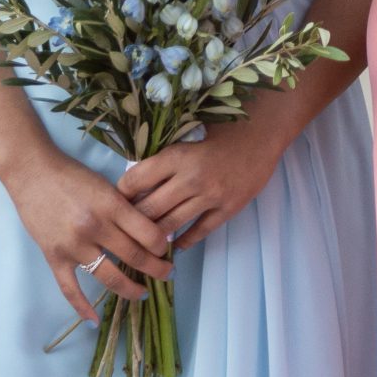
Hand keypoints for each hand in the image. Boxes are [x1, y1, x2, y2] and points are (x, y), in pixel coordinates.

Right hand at [2, 149, 175, 322]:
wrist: (32, 172)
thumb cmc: (71, 174)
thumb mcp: (105, 184)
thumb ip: (124, 207)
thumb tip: (148, 230)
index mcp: (111, 204)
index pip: (147, 233)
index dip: (162, 246)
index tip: (167, 251)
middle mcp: (95, 227)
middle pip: (134, 256)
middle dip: (156, 269)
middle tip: (167, 274)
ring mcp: (74, 245)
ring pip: (109, 276)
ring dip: (130, 289)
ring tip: (144, 293)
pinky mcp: (55, 257)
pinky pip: (70, 289)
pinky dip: (82, 307)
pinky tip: (94, 320)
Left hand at [116, 119, 289, 250]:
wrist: (261, 134)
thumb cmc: (221, 131)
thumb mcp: (187, 137)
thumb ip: (165, 158)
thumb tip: (136, 180)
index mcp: (177, 156)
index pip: (136, 179)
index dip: (121, 192)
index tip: (114, 201)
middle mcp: (190, 178)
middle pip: (150, 208)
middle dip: (132, 220)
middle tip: (122, 229)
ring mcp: (210, 196)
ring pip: (171, 223)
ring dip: (154, 234)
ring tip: (143, 241)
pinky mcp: (227, 209)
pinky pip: (199, 231)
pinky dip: (184, 240)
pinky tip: (174, 245)